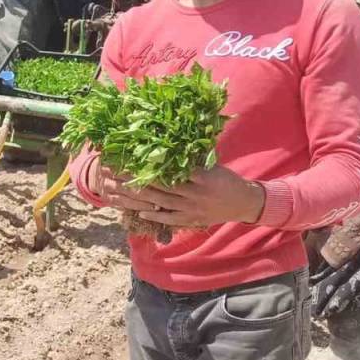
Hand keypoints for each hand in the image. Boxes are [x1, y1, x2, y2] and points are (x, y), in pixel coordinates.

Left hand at [98, 165, 264, 228]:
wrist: (244, 202)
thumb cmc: (227, 179)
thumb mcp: (212, 163)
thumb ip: (192, 156)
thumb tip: (171, 141)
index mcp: (200, 175)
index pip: (168, 167)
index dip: (147, 162)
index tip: (129, 155)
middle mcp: (193, 193)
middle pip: (158, 184)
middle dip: (134, 178)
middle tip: (114, 171)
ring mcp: (191, 208)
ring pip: (160, 201)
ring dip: (138, 196)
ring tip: (120, 190)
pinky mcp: (191, 219)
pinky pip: (169, 218)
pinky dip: (155, 215)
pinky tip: (139, 212)